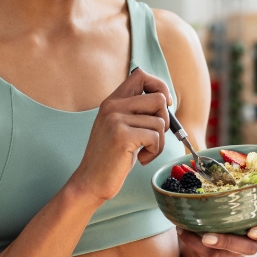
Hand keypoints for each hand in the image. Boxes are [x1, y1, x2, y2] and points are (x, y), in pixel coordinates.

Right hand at [68, 68, 171, 203]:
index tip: (164, 105)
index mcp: (112, 101)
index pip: (140, 75)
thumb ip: (136, 111)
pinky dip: (154, 151)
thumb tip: (165, 98)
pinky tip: (141, 158)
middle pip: (158, 98)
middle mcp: (112, 106)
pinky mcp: (122, 136)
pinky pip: (155, 137)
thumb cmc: (111, 157)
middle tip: (153, 137)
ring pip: (160, 121)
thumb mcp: (121, 127)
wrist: (90, 181)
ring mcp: (116, 120)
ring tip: (143, 151)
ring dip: (158, 142)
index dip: (159, 86)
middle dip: (165, 120)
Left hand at [177, 204, 256, 256]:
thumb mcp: (246, 200)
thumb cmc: (235, 211)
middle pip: (250, 249)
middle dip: (229, 242)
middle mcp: (250, 244)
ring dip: (205, 242)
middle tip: (209, 236)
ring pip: (223, 254)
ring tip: (189, 230)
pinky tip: (183, 230)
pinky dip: (192, 242)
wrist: (216, 236)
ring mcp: (233, 255)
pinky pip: (206, 254)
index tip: (253, 229)